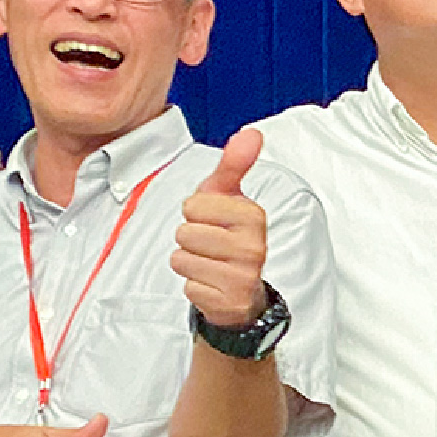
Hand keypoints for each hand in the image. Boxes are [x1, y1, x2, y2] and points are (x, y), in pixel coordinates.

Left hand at [171, 125, 273, 328]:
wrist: (241, 289)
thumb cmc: (228, 234)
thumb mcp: (228, 197)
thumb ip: (235, 164)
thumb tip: (252, 133)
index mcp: (253, 216)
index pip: (194, 206)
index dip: (194, 212)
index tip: (211, 220)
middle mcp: (254, 247)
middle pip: (185, 233)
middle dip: (189, 239)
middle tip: (209, 244)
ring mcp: (244, 276)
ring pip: (183, 260)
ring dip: (188, 262)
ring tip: (208, 262)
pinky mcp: (231, 302)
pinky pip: (189, 286)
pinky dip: (194, 285)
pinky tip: (210, 283)